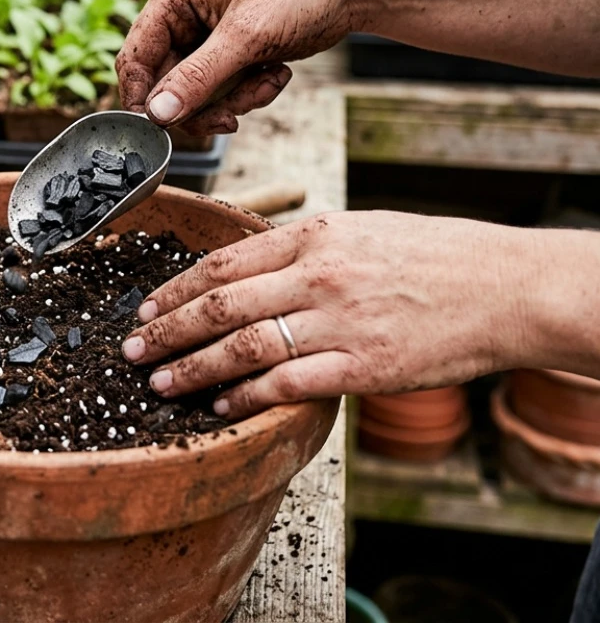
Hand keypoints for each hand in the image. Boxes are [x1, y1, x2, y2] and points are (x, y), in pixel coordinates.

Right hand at [115, 0, 371, 135]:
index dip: (143, 99)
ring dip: (234, 99)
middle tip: (233, 117)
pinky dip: (249, 92)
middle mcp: (182, 17)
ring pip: (197, 95)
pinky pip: (223, 92)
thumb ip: (198, 78)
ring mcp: (206, 38)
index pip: (135, 58)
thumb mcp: (246, 36)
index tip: (162, 130)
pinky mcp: (230, 54)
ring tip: (269, 80)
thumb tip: (157, 114)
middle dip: (205, 103)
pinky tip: (276, 72)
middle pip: (166, 86)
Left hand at [119, 211, 539, 418]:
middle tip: (131, 350)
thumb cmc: (432, 256)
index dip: (174, 289)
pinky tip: (221, 406)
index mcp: (314, 236)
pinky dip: (246, 398)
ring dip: (192, 368)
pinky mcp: (360, 367)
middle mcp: (318, 275)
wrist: (504, 288)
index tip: (145, 307)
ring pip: (242, 347)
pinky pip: (286, 385)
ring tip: (160, 382)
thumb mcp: (360, 230)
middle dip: (165, 330)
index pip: (223, 264)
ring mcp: (338, 322)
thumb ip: (301, 248)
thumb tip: (244, 270)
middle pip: (218, 305)